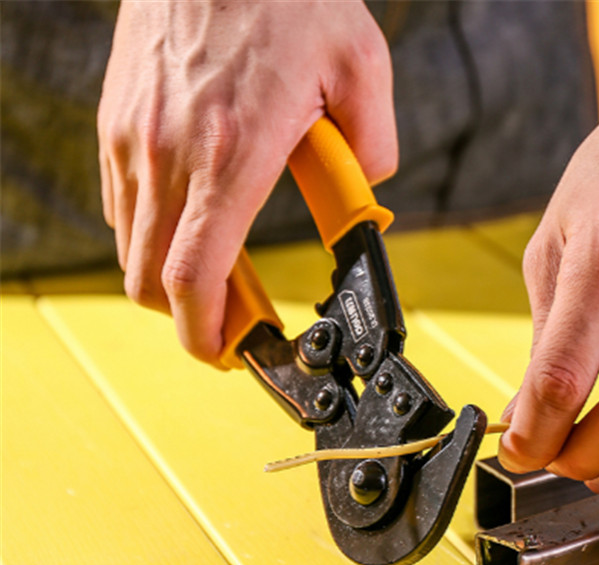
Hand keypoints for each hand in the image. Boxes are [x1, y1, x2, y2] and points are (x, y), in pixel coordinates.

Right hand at [98, 0, 396, 366]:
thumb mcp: (359, 67)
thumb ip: (372, 147)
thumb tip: (366, 189)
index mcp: (233, 153)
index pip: (194, 277)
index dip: (203, 335)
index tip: (225, 353)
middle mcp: (170, 153)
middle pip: (150, 280)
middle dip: (189, 318)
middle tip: (232, 320)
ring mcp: (133, 137)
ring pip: (133, 247)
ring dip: (170, 277)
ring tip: (217, 271)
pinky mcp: (116, 120)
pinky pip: (124, 203)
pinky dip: (154, 231)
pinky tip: (191, 215)